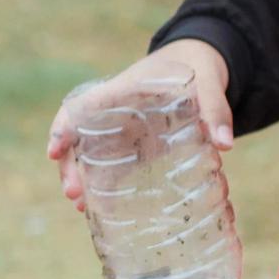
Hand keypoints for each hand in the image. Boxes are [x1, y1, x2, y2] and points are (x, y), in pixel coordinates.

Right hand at [46, 38, 232, 212]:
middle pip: (76, 138)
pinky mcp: (133, 148)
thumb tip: (224, 145)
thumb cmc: (195, 69)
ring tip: (81, 207)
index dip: (63, 128)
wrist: (196, 67)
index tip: (55, 151)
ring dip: (81, 181)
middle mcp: (112, 113)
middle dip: (69, 166)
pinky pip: (110, 168)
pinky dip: (103, 188)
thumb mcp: (208, 82)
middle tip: (73, 194)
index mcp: (121, 91)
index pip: (81, 107)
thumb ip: (215, 108)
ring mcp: (119, 132)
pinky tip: (103, 210)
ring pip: (88, 157)